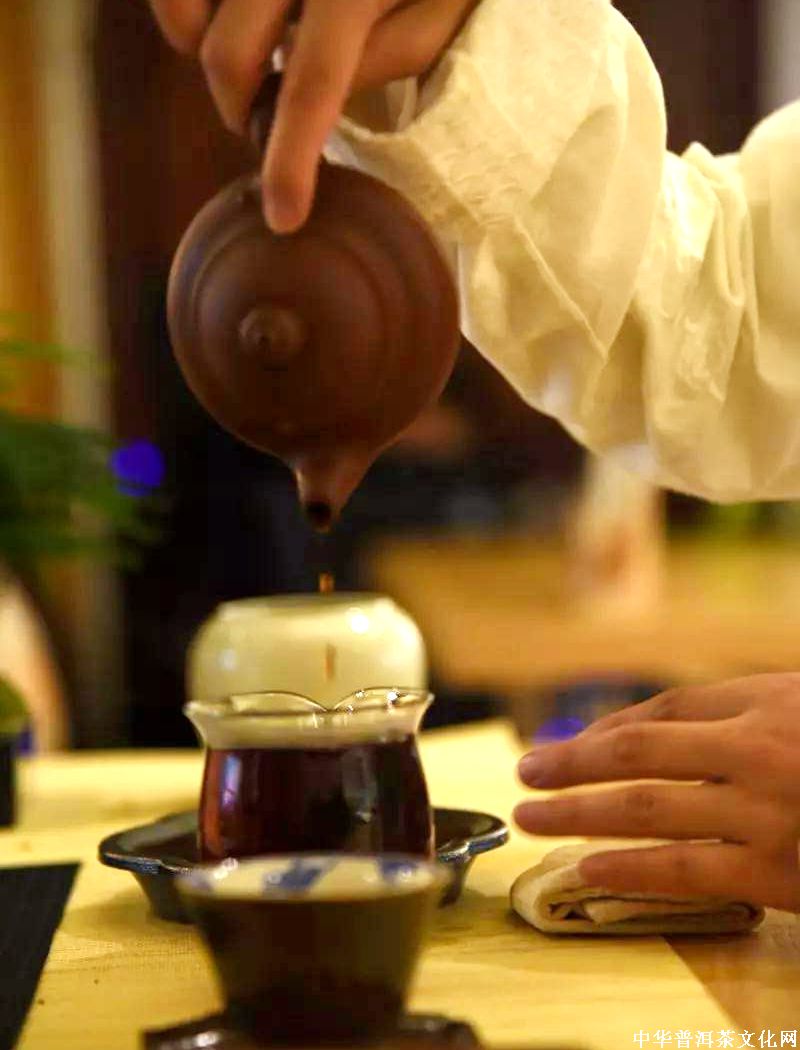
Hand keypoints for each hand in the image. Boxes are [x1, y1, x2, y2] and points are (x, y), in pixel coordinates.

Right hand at [148, 0, 480, 231]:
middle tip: (262, 120)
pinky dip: (186, 11)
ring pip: (182, 16)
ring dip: (205, 53)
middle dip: (239, 110)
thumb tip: (326, 99)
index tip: (283, 218)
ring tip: (251, 51)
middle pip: (229, 59)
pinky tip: (229, 14)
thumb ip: (395, 53)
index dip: (289, 161)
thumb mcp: (446, 4)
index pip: (312, 86)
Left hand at [514, 674, 799, 911]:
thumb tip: (679, 737)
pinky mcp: (778, 874)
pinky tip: (588, 868)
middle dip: (572, 762)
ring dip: (577, 812)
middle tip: (526, 771)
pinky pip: (686, 869)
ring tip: (530, 817)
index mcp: (765, 701)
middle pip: (638, 750)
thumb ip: (753, 718)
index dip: (608, 728)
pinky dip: (631, 870)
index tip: (569, 744)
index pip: (666, 709)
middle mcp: (755, 749)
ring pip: (646, 808)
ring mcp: (764, 812)